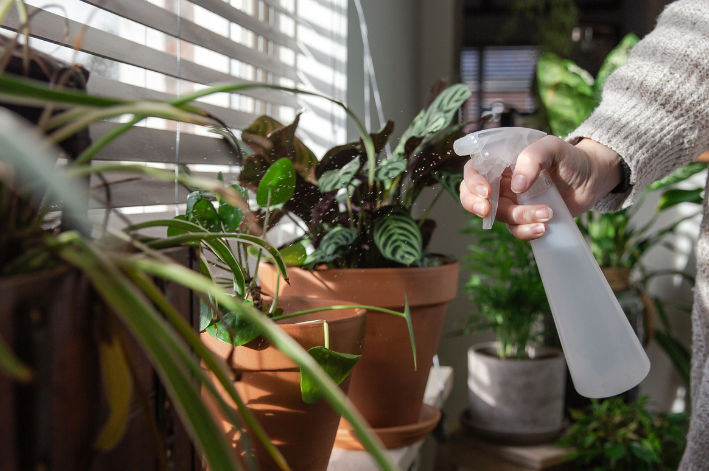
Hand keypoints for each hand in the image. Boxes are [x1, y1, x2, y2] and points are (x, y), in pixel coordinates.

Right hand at [459, 136, 622, 240]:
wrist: (592, 179)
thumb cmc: (570, 158)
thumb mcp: (552, 147)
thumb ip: (532, 158)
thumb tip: (516, 187)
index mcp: (501, 161)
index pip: (473, 170)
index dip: (472, 182)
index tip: (486, 192)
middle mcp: (501, 182)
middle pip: (472, 196)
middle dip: (475, 205)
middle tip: (488, 211)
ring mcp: (511, 202)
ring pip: (499, 215)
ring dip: (519, 217)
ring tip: (547, 213)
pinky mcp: (524, 219)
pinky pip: (516, 230)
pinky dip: (526, 231)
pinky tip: (544, 228)